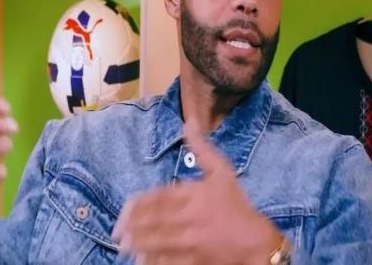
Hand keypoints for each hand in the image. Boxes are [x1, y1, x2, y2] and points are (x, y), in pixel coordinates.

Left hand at [112, 123, 282, 264]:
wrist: (255, 241)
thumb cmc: (236, 204)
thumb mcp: (222, 171)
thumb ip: (201, 147)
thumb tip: (188, 122)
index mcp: (193, 194)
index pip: (160, 197)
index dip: (140, 204)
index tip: (125, 209)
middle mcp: (189, 217)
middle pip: (155, 220)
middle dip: (134, 226)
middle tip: (116, 231)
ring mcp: (191, 242)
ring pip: (159, 242)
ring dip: (139, 243)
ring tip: (123, 246)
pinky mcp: (194, 261)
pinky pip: (170, 261)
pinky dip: (154, 260)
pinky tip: (141, 260)